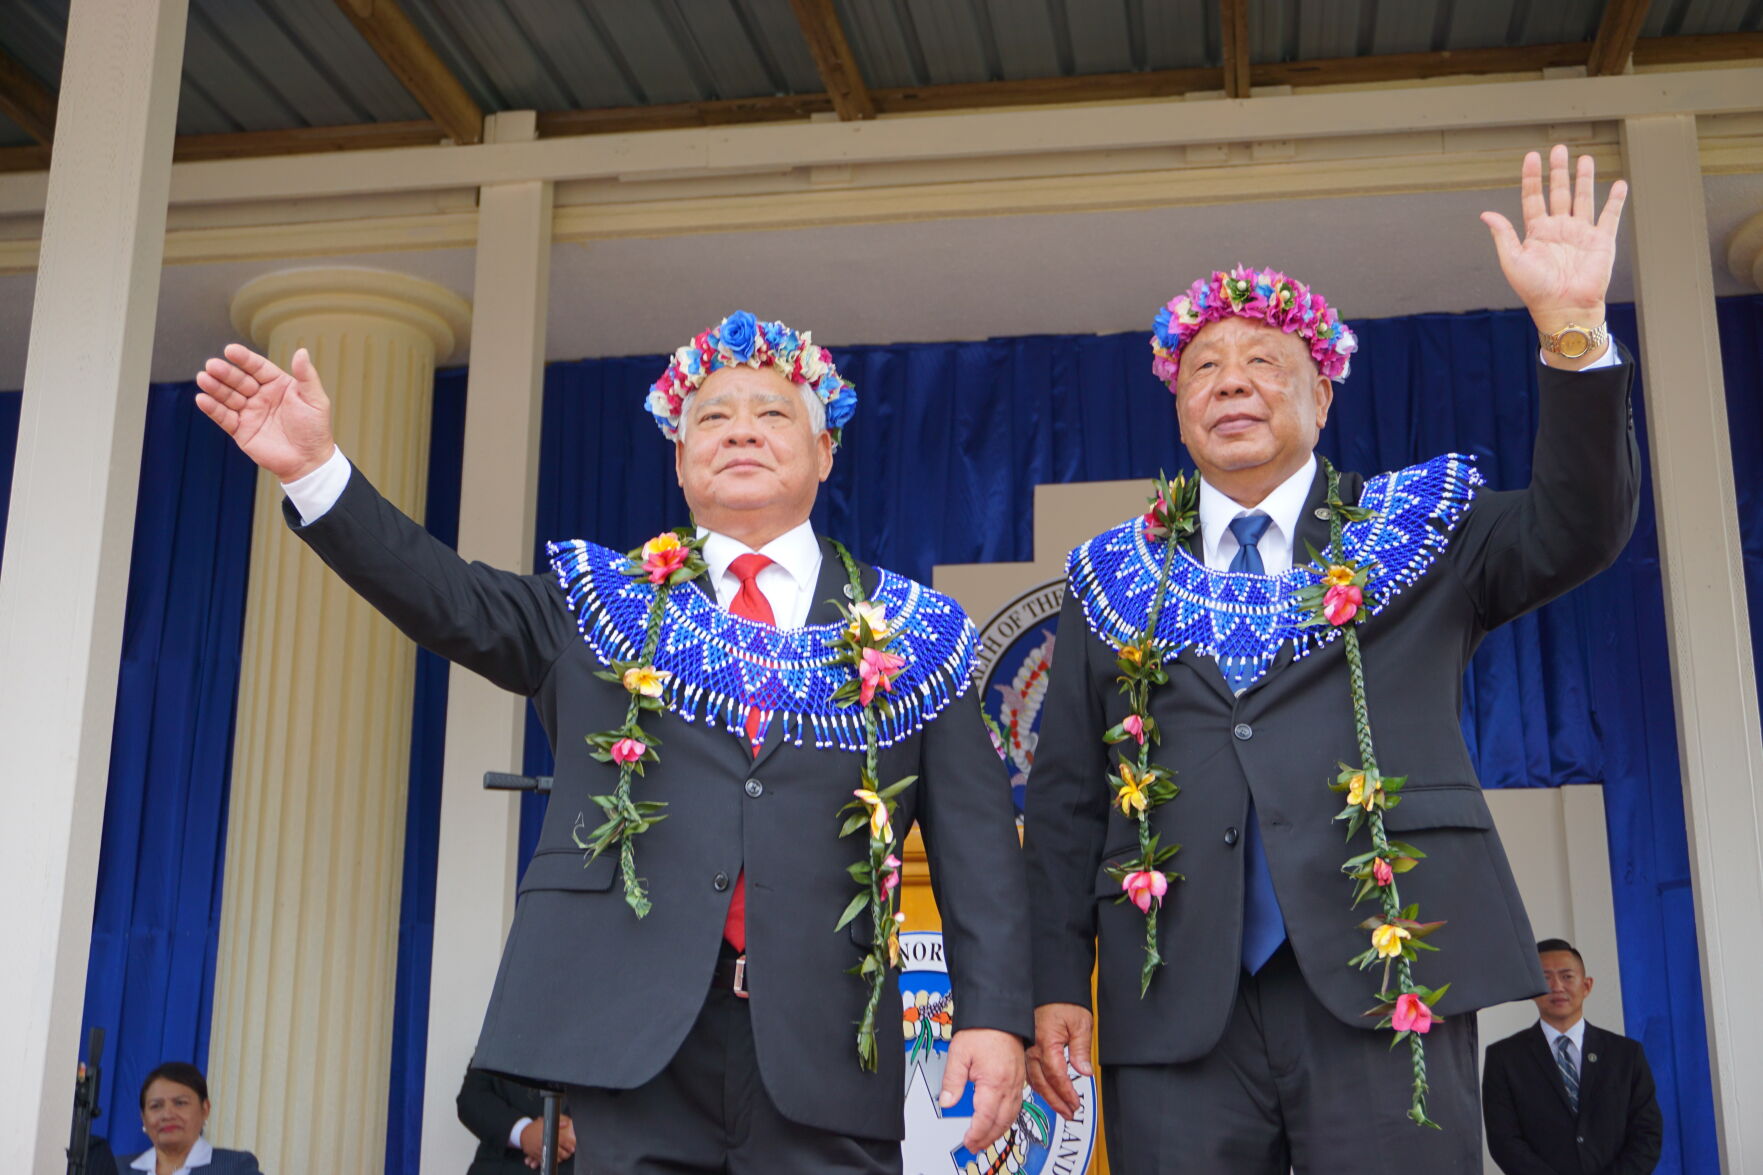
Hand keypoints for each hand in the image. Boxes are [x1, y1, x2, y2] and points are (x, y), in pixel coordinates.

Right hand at [194, 343, 335, 481]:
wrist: (309, 462)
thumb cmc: (315, 430)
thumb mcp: (315, 400)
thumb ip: (307, 376)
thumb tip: (301, 351)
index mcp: (278, 385)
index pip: (258, 368)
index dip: (244, 359)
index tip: (230, 350)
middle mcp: (261, 396)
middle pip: (239, 380)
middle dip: (226, 373)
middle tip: (212, 365)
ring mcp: (250, 412)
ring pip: (228, 396)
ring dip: (215, 388)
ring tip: (203, 378)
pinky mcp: (241, 430)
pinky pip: (224, 417)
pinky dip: (212, 409)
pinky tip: (202, 399)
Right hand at [517, 1114, 573, 1163]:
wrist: (522, 1134)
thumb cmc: (534, 1128)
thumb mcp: (545, 1122)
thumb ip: (557, 1123)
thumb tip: (566, 1123)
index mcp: (548, 1134)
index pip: (561, 1140)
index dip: (568, 1145)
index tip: (572, 1147)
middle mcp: (544, 1142)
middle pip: (558, 1151)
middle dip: (566, 1154)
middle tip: (569, 1153)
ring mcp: (540, 1150)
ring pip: (552, 1157)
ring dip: (559, 1158)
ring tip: (563, 1156)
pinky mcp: (536, 1155)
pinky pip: (546, 1160)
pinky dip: (551, 1160)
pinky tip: (555, 1159)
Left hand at [941, 1027, 1026, 1153]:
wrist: (1000, 1013)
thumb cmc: (982, 1029)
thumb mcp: (959, 1053)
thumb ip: (953, 1080)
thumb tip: (947, 1102)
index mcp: (994, 1081)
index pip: (986, 1117)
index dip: (977, 1133)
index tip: (967, 1141)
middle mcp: (1009, 1085)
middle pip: (1001, 1122)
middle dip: (987, 1138)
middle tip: (974, 1146)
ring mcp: (1017, 1082)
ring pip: (1011, 1116)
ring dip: (998, 1131)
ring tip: (985, 1139)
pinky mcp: (1019, 1078)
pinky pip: (1016, 1106)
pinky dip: (1007, 1119)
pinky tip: (999, 1121)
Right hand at [1026, 1002, 1092, 1118]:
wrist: (1050, 985)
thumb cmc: (1063, 1000)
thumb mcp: (1080, 1023)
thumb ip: (1081, 1049)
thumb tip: (1084, 1071)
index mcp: (1046, 1043)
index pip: (1057, 1076)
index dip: (1066, 1093)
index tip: (1076, 1104)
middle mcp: (1032, 1048)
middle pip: (1043, 1083)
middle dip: (1057, 1101)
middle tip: (1070, 1113)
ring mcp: (1027, 1048)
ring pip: (1033, 1079)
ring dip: (1047, 1096)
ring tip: (1060, 1108)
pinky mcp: (1025, 1046)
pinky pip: (1028, 1071)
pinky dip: (1037, 1085)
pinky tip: (1043, 1091)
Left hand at [1481, 144, 1628, 360]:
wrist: (1564, 308)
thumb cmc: (1535, 290)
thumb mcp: (1512, 261)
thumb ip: (1503, 236)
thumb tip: (1486, 214)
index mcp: (1537, 232)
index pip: (1533, 197)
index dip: (1532, 177)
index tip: (1531, 157)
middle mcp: (1559, 229)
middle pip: (1559, 192)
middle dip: (1559, 171)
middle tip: (1559, 149)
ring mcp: (1581, 233)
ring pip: (1584, 198)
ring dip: (1585, 178)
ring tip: (1585, 158)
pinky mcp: (1602, 240)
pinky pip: (1610, 215)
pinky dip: (1616, 199)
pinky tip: (1619, 183)